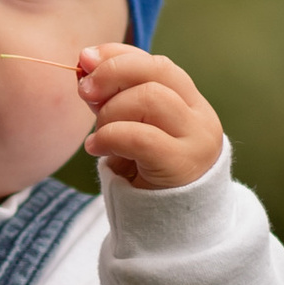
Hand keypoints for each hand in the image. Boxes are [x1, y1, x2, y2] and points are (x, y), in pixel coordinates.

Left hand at [77, 44, 224, 192]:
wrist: (171, 229)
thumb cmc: (146, 176)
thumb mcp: (130, 130)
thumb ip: (112, 100)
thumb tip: (84, 66)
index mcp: (189, 102)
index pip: (155, 63)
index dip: (117, 55)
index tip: (84, 59)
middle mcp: (199, 115)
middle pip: (156, 71)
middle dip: (112, 73)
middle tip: (84, 91)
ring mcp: (196, 139)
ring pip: (149, 99)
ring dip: (111, 112)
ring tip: (99, 136)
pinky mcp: (182, 165)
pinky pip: (140, 136)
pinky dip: (110, 137)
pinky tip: (97, 149)